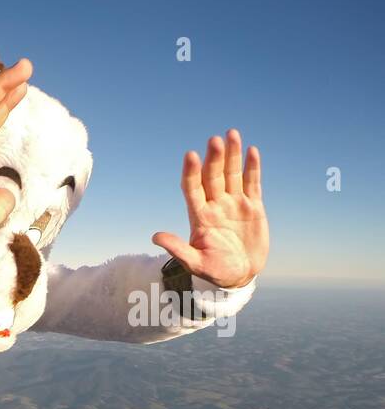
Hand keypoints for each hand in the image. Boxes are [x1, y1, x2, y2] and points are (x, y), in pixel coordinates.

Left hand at [153, 130, 267, 288]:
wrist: (240, 275)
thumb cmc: (214, 271)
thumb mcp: (194, 263)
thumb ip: (177, 249)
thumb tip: (155, 237)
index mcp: (200, 217)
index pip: (193, 189)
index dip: (191, 173)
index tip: (190, 156)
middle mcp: (215, 206)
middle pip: (213, 177)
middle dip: (213, 158)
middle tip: (214, 140)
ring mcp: (234, 204)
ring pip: (232, 174)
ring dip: (232, 155)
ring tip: (231, 134)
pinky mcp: (253, 206)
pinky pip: (252, 182)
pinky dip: (252, 167)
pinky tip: (251, 151)